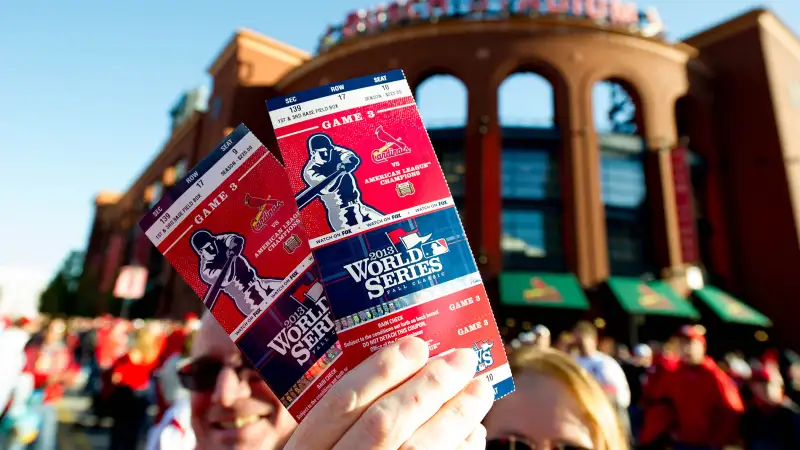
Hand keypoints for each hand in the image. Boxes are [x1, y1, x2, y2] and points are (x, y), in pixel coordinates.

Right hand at [284, 336, 492, 449]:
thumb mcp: (321, 449)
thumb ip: (344, 420)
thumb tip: (404, 366)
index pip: (340, 404)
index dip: (380, 370)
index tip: (415, 344)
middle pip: (385, 424)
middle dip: (429, 385)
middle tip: (462, 358)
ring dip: (457, 416)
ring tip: (481, 389)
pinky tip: (474, 434)